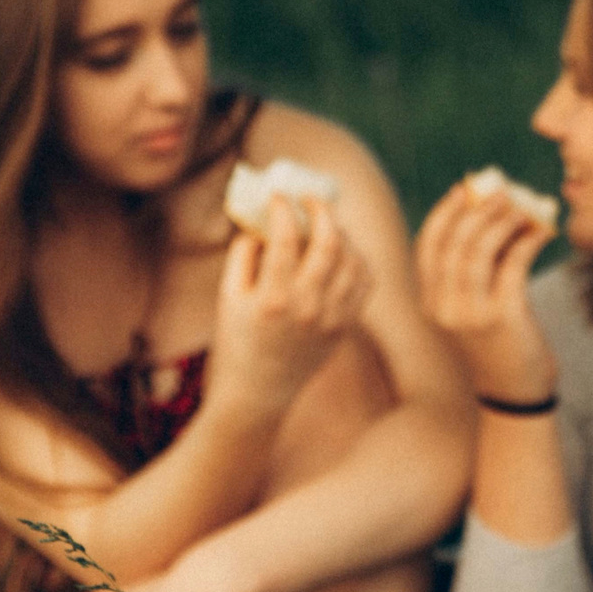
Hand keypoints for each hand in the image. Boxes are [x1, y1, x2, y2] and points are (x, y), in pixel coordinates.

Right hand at [209, 195, 371, 415]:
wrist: (257, 395)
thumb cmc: (236, 343)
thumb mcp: (227, 298)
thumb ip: (244, 255)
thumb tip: (265, 223)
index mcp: (273, 299)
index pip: (286, 237)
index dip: (283, 208)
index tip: (277, 196)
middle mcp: (308, 307)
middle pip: (330, 242)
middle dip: (321, 210)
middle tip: (309, 198)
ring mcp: (332, 318)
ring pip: (354, 260)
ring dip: (342, 232)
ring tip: (326, 223)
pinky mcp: (345, 327)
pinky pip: (364, 283)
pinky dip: (358, 259)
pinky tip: (344, 250)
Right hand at [414, 176, 555, 399]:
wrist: (514, 393)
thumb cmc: (500, 345)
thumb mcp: (475, 309)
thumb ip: (477, 271)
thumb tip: (496, 217)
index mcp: (431, 302)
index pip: (427, 246)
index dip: (444, 213)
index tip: (463, 190)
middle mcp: (444, 307)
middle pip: (453, 243)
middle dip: (476, 210)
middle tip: (501, 191)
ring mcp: (470, 314)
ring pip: (478, 251)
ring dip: (501, 221)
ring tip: (522, 206)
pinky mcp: (502, 318)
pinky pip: (512, 266)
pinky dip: (527, 242)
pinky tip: (542, 232)